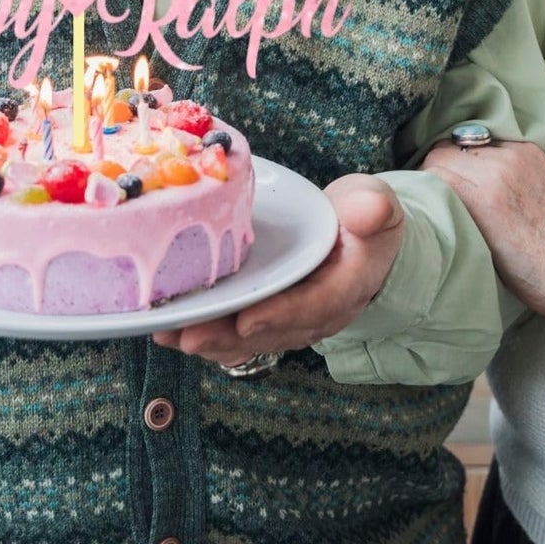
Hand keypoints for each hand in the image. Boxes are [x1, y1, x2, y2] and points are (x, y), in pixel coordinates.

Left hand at [153, 173, 404, 365]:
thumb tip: (370, 210)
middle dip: (228, 336)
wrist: (361, 234)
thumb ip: (373, 208)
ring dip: (209, 340)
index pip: (316, 305)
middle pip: (273, 331)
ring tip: (167, 335)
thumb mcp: (376, 203)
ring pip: (250, 338)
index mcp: (348, 285)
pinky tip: (170, 331)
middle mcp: (318, 312)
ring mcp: (292, 317)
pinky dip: (207, 332)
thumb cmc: (364, 216)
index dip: (282, 314)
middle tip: (188, 336)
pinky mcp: (270, 314)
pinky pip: (239, 331)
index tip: (248, 318)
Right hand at [423, 140, 544, 326]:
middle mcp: (500, 168)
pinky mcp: (534, 152)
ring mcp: (519, 156)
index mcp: (484, 196)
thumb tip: (433, 193)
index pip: (433, 167)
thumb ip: (455, 212)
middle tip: (444, 190)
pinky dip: (487, 155)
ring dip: (464, 159)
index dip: (425, 182)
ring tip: (470, 183)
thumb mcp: (478, 249)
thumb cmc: (528, 273)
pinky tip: (492, 175)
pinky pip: (495, 142)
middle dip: (440, 168)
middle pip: (446, 150)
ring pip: (469, 142)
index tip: (427, 197)